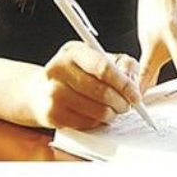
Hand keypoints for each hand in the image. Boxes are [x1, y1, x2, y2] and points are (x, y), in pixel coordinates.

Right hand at [27, 41, 141, 129]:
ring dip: (112, 114)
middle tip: (127, 105)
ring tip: (112, 110)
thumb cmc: (75, 74)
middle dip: (122, 102)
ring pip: (97, 111)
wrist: (42, 90)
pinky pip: (87, 123)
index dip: (124, 84)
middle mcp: (59, 70)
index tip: (134, 94)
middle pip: (102, 92)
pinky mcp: (52, 114)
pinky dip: (97, 122)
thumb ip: (121, 65)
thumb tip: (133, 84)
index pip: (103, 68)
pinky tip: (95, 115)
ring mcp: (53, 93)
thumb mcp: (98, 59)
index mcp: (73, 52)